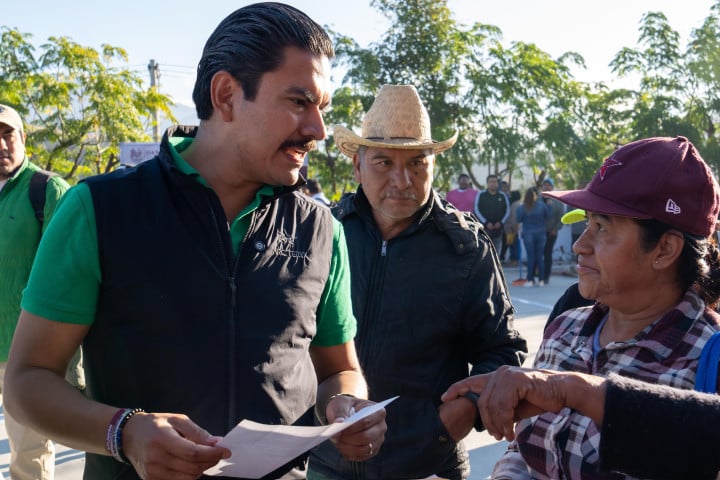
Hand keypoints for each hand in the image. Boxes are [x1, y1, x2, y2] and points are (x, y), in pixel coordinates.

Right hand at [122, 412, 230, 479]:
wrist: (129, 435)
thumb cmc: (155, 424)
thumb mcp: (177, 420)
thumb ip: (197, 432)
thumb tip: (216, 442)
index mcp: (162, 438)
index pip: (192, 453)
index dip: (212, 453)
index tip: (225, 450)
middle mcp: (155, 458)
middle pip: (191, 467)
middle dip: (210, 461)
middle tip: (218, 453)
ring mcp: (152, 472)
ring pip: (187, 478)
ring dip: (201, 469)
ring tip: (204, 458)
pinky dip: (189, 475)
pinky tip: (192, 465)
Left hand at [326, 396, 386, 461]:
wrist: (346, 414)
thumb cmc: (345, 407)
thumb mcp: (340, 405)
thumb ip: (339, 413)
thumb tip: (339, 423)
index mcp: (378, 412)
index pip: (366, 421)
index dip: (352, 427)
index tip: (338, 428)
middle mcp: (381, 427)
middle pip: (366, 437)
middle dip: (349, 438)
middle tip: (335, 435)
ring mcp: (378, 440)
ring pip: (363, 449)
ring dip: (347, 447)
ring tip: (337, 440)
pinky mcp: (371, 451)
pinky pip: (360, 456)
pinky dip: (348, 453)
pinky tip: (341, 446)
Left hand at [441, 366, 571, 441]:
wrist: (562, 392)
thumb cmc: (539, 399)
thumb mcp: (515, 406)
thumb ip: (500, 409)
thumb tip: (489, 423)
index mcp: (497, 376)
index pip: (471, 381)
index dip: (456, 389)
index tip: (443, 398)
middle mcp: (499, 373)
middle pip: (482, 402)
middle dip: (487, 422)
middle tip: (497, 436)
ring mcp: (507, 374)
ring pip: (491, 406)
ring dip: (498, 425)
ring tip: (506, 434)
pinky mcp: (515, 380)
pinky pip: (503, 406)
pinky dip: (506, 421)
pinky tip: (512, 429)